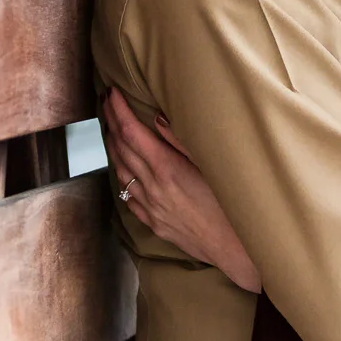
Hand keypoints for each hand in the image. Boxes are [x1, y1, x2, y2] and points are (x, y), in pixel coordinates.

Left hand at [102, 90, 262, 293]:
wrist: (234, 248)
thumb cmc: (231, 203)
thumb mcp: (211, 164)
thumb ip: (181, 140)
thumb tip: (157, 118)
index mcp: (166, 168)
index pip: (131, 131)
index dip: (117, 110)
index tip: (111, 92)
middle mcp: (153, 187)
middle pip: (121, 148)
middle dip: (111, 122)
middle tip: (106, 102)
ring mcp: (151, 207)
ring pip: (121, 172)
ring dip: (113, 148)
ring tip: (111, 131)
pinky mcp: (154, 222)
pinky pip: (129, 197)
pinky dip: (123, 177)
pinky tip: (124, 171)